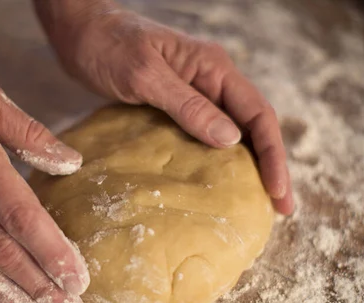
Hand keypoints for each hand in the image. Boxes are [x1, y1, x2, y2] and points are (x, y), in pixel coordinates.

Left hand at [35, 0, 292, 214]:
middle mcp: (213, 80)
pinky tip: (221, 182)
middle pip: (255, 126)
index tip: (277, 191)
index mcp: (213, 67)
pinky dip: (222, 159)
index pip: (258, 113)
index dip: (272, 154)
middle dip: (271, 166)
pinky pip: (209, 134)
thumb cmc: (109, 46)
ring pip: (236, 132)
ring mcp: (197, 92)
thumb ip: (187, 105)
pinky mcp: (179, 105)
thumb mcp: (145, 75)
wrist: (82, 33)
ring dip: (250, 166)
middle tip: (281, 208)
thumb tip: (231, 140)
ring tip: (259, 202)